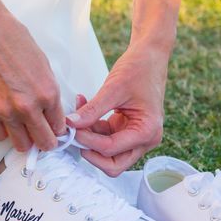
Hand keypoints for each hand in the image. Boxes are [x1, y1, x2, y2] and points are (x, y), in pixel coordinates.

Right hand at [0, 7, 65, 151]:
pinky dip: (3, 131)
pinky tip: (4, 119)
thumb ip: (47, 91)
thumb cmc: (13, 39)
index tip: (52, 128)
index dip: (57, 129)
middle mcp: (29, 106)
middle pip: (44, 142)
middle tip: (40, 133)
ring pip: (21, 144)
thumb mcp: (43, 64)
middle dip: (45, 140)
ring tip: (21, 127)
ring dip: (24, 138)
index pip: (60, 127)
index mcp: (48, 92)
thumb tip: (50, 111)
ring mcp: (6, 111)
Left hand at [67, 43, 169, 176]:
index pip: (110, 149)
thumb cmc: (140, 68)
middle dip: (90, 151)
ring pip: (106, 153)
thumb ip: (92, 110)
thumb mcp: (113, 89)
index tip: (71, 128)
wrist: (149, 56)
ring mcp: (135, 137)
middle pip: (113, 164)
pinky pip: (105, 138)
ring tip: (77, 115)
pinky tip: (83, 108)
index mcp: (147, 131)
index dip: (87, 141)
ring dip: (89, 138)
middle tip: (73, 134)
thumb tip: (71, 124)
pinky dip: (92, 128)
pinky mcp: (126, 130)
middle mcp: (145, 140)